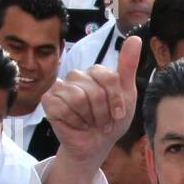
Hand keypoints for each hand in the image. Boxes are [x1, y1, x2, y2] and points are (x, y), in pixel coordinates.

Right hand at [43, 35, 141, 166]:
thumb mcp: (127, 96)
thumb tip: (135, 38)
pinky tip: (76, 124)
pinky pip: (63, 108)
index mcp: (95, 72)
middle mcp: (77, 76)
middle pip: (94, 90)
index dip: (115, 100)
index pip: (108, 77)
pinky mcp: (48, 100)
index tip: (118, 114)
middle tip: (102, 121)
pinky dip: (75, 121)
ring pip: (78, 99)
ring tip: (90, 122)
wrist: (96, 145)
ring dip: (89, 118)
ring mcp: (61, 87)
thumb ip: (128, 67)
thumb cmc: (111, 121)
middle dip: (102, 112)